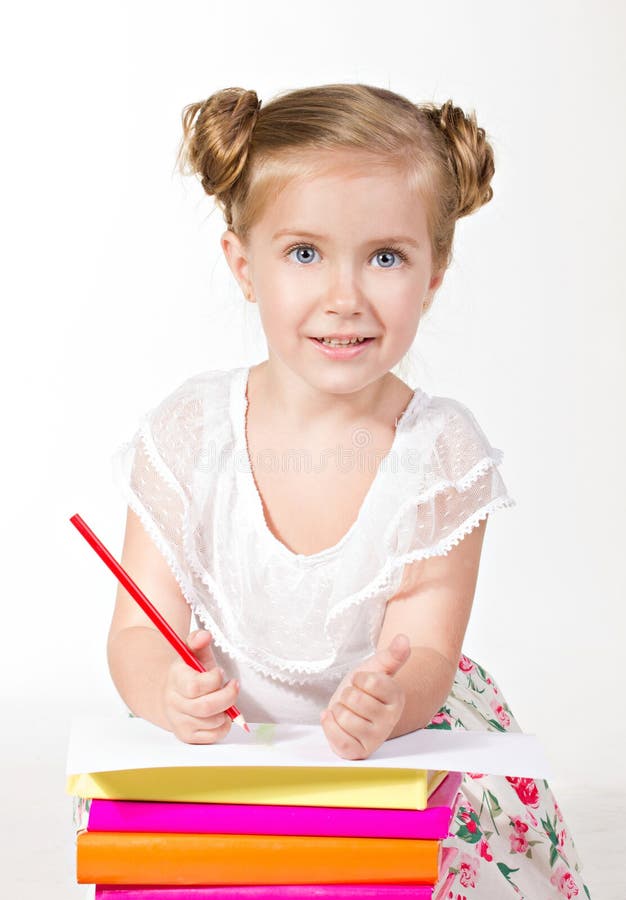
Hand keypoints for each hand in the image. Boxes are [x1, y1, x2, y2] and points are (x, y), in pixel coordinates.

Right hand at [162, 629, 239, 743]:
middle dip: (227, 697)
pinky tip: (222, 713)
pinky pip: (213, 736)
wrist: (170, 696)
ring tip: (225, 699)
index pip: (195, 686)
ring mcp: (180, 722)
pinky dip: (224, 725)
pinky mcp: (187, 736)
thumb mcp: (192, 653)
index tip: (220, 672)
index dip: (214, 680)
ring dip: (226, 710)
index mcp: (175, 679)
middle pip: (206, 707)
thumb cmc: (188, 673)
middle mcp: (174, 703)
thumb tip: (204, 635)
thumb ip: (198, 641)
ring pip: (212, 722)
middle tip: (233, 686)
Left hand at [320, 634, 410, 759]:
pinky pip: (337, 737)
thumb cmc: (364, 688)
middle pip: (354, 698)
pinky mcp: (357, 752)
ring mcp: (374, 739)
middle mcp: (389, 721)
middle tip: (354, 699)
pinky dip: (330, 724)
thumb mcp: (375, 667)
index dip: (359, 679)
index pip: (370, 681)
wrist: (353, 709)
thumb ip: (391, 654)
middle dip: (348, 694)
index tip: (363, 683)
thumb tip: (404, 639)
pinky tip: (336, 720)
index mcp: (397, 698)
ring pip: (343, 716)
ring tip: (348, 711)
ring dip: (339, 709)